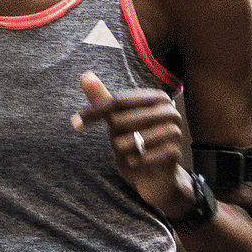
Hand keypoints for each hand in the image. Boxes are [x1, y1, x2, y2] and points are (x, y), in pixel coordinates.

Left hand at [77, 71, 201, 221]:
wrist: (158, 175)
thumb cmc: (137, 142)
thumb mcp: (118, 120)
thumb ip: (103, 99)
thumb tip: (86, 75)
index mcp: (157, 98)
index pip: (117, 101)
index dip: (94, 112)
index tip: (76, 123)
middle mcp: (169, 111)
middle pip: (121, 121)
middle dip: (113, 137)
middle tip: (120, 146)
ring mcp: (174, 132)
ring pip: (128, 141)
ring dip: (121, 152)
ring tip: (129, 155)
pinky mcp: (174, 153)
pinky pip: (139, 158)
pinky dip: (131, 164)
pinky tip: (134, 164)